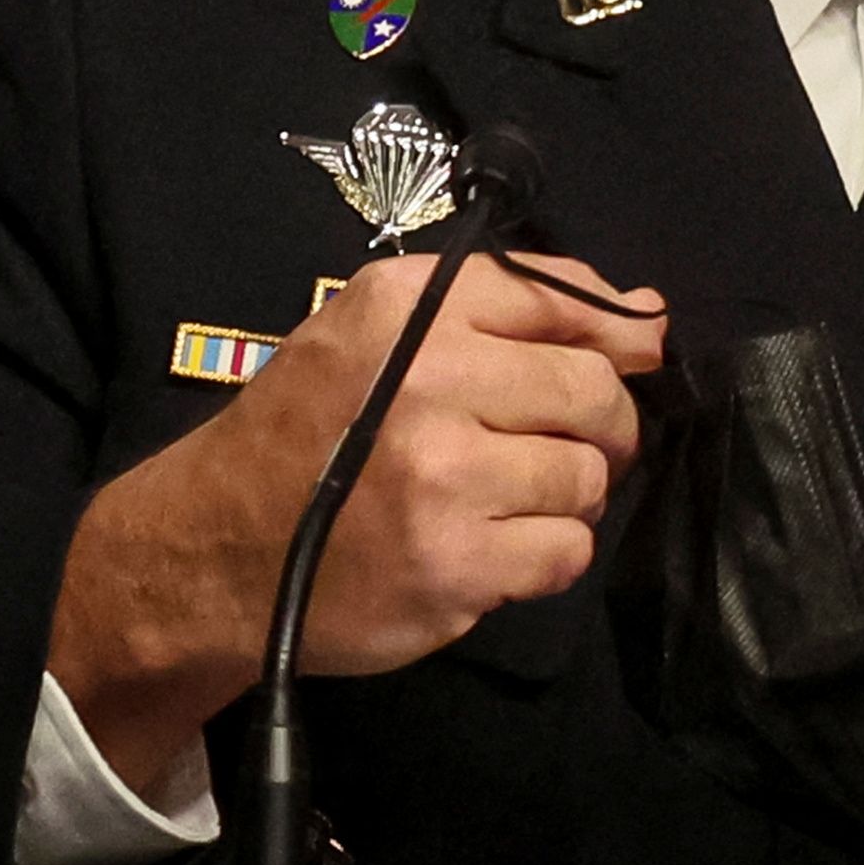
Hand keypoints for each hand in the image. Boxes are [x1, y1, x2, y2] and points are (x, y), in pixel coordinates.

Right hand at [50, 251, 665, 791]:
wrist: (214, 547)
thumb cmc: (305, 430)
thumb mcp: (371, 332)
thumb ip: (504, 308)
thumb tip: (649, 315)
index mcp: (405, 308)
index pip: (555, 297)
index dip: (614, 329)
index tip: (636, 353)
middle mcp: (428, 380)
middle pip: (591, 388)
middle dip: (602, 421)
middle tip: (570, 442)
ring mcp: (443, 479)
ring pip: (587, 477)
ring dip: (569, 493)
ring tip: (511, 498)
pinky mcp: (455, 567)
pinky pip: (565, 552)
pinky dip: (547, 554)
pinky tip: (494, 546)